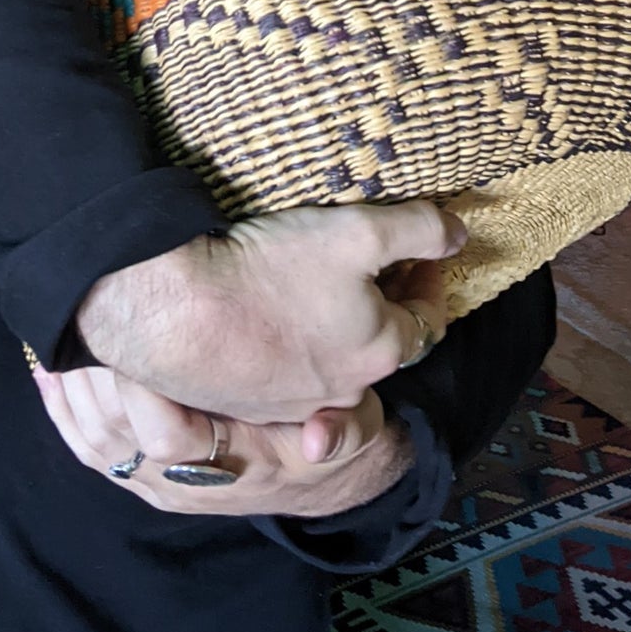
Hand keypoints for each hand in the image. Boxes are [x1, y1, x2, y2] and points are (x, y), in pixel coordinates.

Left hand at [32, 365, 414, 518]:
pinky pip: (89, 449)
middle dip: (95, 378)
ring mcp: (158, 482)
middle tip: (82, 322)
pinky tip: (49, 373)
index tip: (132, 337)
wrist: (313, 474)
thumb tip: (323, 439)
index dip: (142, 389)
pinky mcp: (140, 473)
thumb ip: (346, 429)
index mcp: (233, 467)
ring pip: (96, 442)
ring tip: (60, 337)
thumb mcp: (356, 427)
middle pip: (117, 436)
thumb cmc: (329, 432)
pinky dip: (63, 412)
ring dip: (74, 392)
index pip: (168, 437)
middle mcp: (186, 483)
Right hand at [76, 200, 464, 422]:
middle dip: (383, 303)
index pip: (427, 322)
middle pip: (378, 343)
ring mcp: (288, 402)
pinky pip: (279, 369)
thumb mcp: (358, 232)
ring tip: (316, 280)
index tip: (428, 255)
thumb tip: (458, 234)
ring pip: (328, 360)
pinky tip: (265, 307)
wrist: (172, 313)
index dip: (432, 283)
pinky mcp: (242, 400)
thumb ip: (418, 229)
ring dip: (333, 324)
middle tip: (374, 262)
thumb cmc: (270, 269)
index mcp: (378, 350)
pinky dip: (287, 340)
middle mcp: (341, 389)